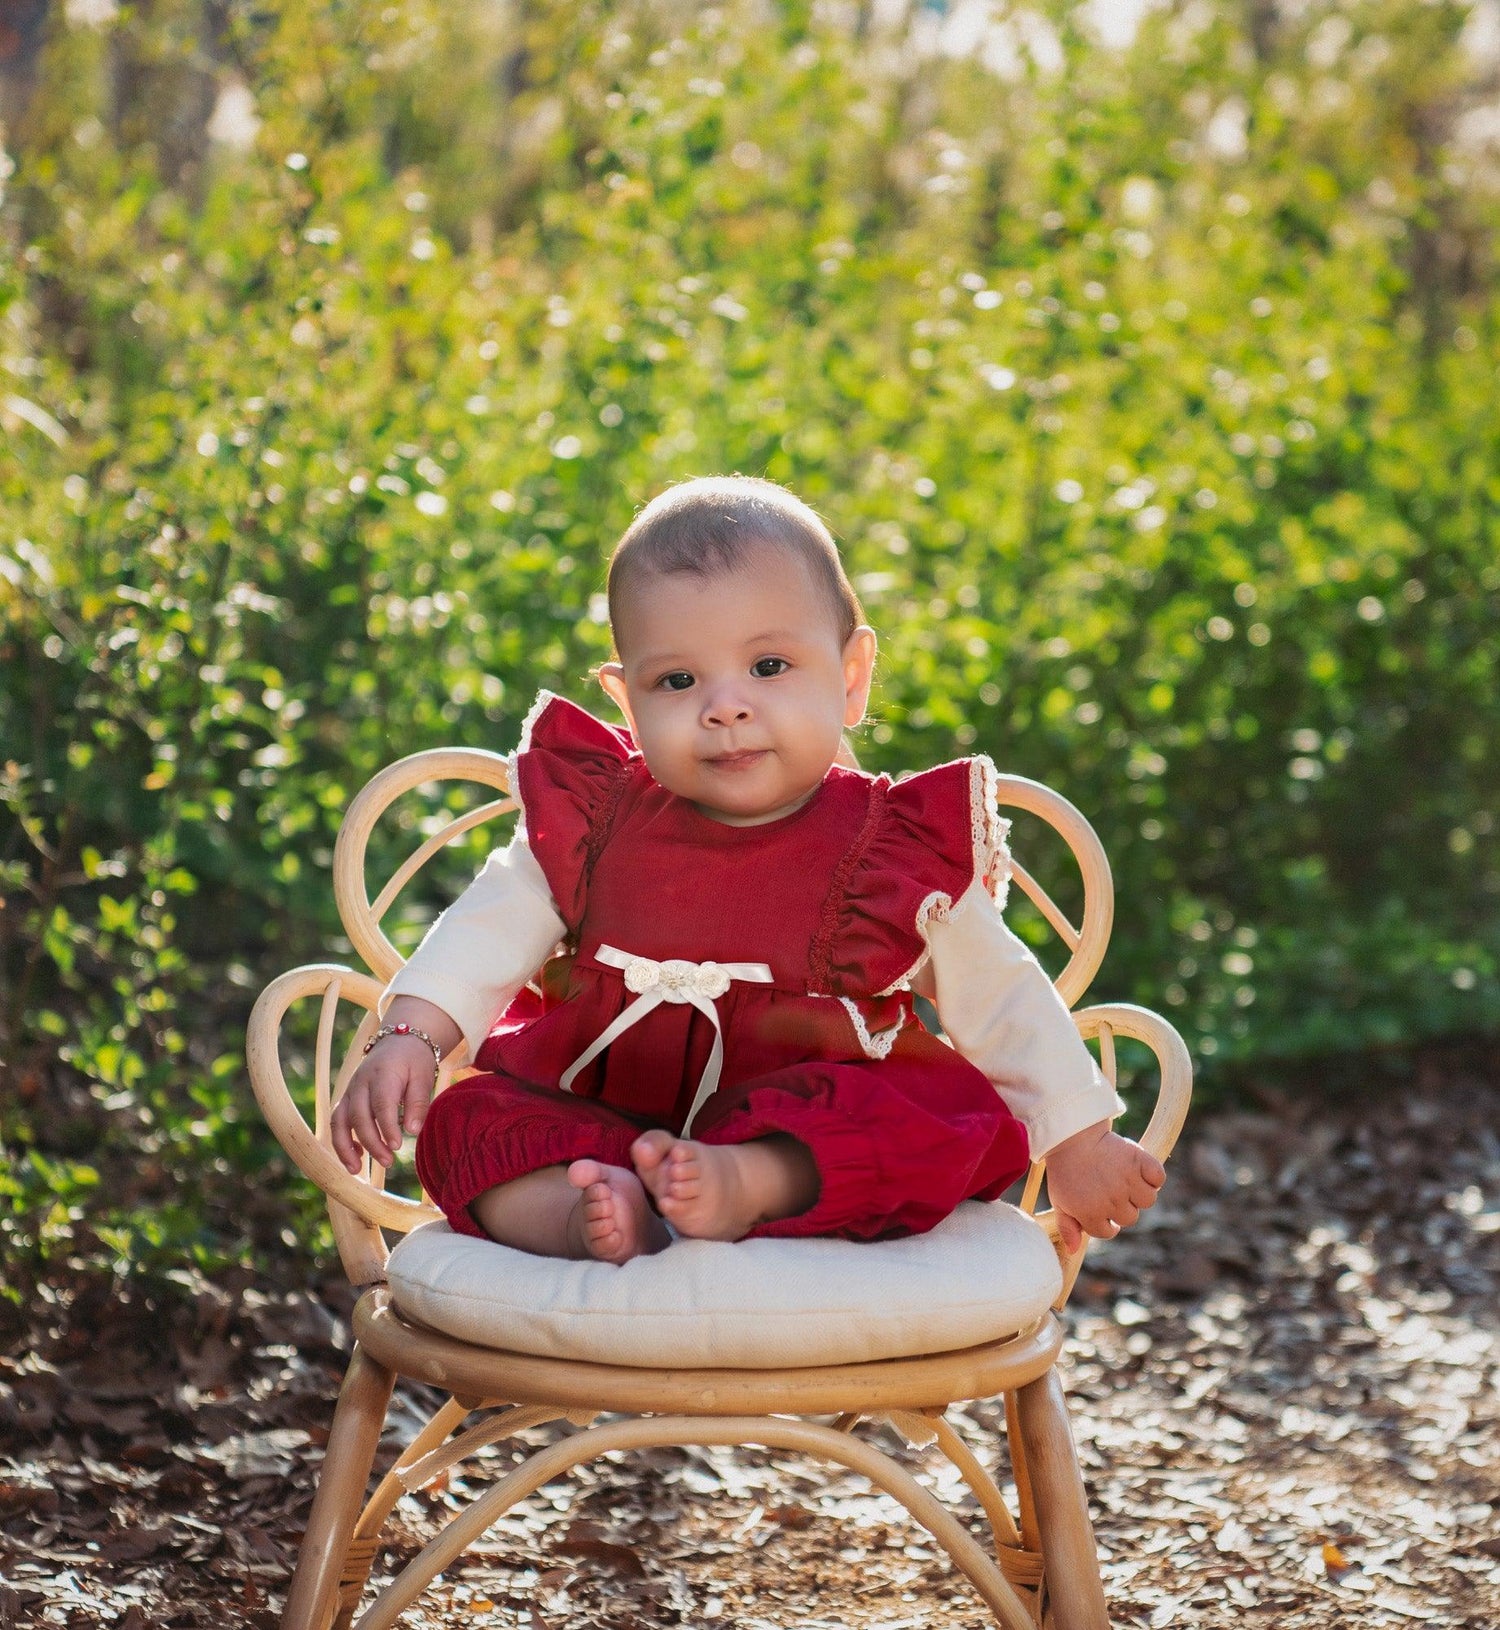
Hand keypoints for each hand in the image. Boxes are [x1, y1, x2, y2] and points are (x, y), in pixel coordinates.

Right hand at [329, 1036, 436, 1172]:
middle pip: (358, 1115)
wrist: (398, 1041)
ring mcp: (350, 1090)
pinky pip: (337, 1121)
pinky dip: (342, 1140)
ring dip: (345, 1146)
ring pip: (339, 1120)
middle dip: (371, 1142)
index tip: (398, 1146)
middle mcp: (360, 1082)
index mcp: (383, 1074)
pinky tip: (357, 1158)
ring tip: (356, 1171)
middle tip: (389, 1161)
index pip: (381, 1104)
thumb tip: (413, 1132)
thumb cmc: (414, 1061)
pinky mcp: (346, 1098)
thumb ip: (419, 1102)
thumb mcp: (424, 1077)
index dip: (387, 1127)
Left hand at [1044, 1119, 1164, 1253]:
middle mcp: (1113, 1201)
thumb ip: (1067, 1226)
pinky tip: (1140, 1170)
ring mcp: (1128, 1181)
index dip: (1104, 1221)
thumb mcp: (1059, 1199)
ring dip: (1139, 1192)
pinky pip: (1158, 1177)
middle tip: (1109, 1187)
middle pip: (1130, 1217)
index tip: (1100, 1208)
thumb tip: (1073, 1250)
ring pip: (1148, 1201)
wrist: (1071, 1134)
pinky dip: (1154, 1175)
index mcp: (1092, 1214)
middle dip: (1121, 1206)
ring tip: (1125, 1178)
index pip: (1108, 1231)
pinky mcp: (1139, 1161)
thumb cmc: (1065, 1169)